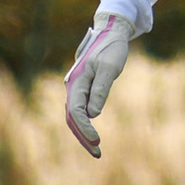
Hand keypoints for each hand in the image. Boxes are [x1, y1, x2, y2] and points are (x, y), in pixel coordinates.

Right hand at [63, 11, 133, 157]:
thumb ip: (100, 90)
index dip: (85, 128)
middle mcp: (73, 85)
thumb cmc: (111, 48)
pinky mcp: (84, 88)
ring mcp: (77, 87)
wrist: (111, 31)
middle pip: (72, 117)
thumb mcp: (110, 68)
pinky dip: (85, 123)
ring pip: (75, 115)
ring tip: (96, 149)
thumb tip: (93, 114)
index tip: (97, 141)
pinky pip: (80, 110)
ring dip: (83, 132)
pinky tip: (93, 134)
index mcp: (77, 81)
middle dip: (83, 136)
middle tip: (97, 153)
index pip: (76, 111)